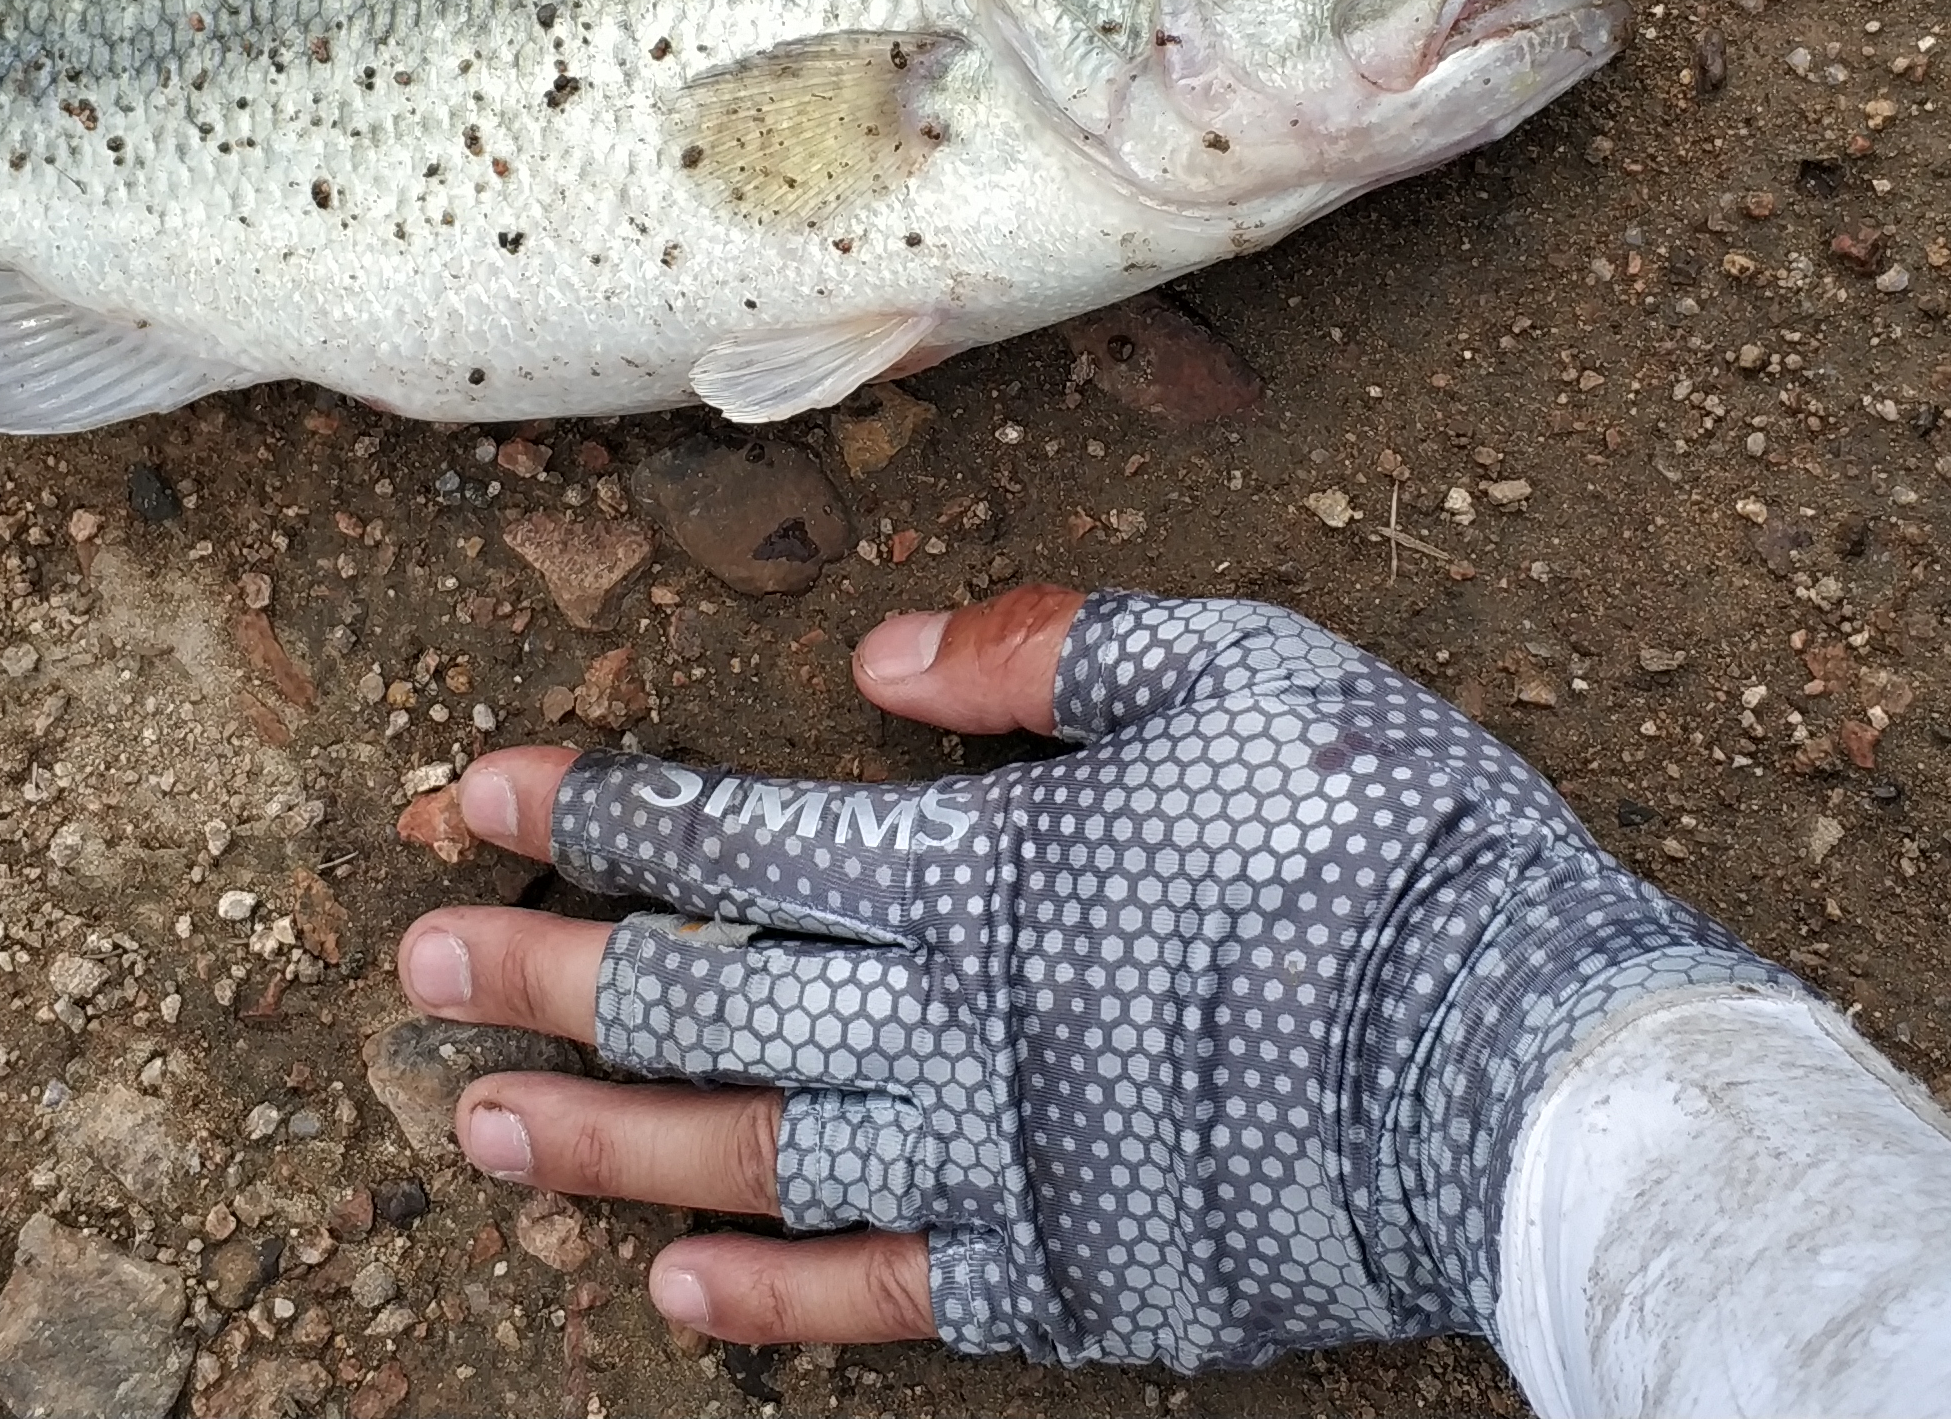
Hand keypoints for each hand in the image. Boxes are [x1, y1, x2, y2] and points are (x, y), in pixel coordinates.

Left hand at [396, 589, 1781, 1369]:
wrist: (1533, 1072)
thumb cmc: (1395, 841)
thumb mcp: (1237, 669)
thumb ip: (1048, 654)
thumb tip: (886, 651)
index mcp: (981, 861)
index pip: (730, 834)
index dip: (591, 811)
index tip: (471, 795)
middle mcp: (952, 1021)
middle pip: (702, 999)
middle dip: (545, 975)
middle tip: (418, 965)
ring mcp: (998, 1166)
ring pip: (751, 1154)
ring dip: (602, 1139)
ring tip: (475, 1125)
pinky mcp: (1067, 1279)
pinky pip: (880, 1298)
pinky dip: (770, 1299)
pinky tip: (674, 1289)